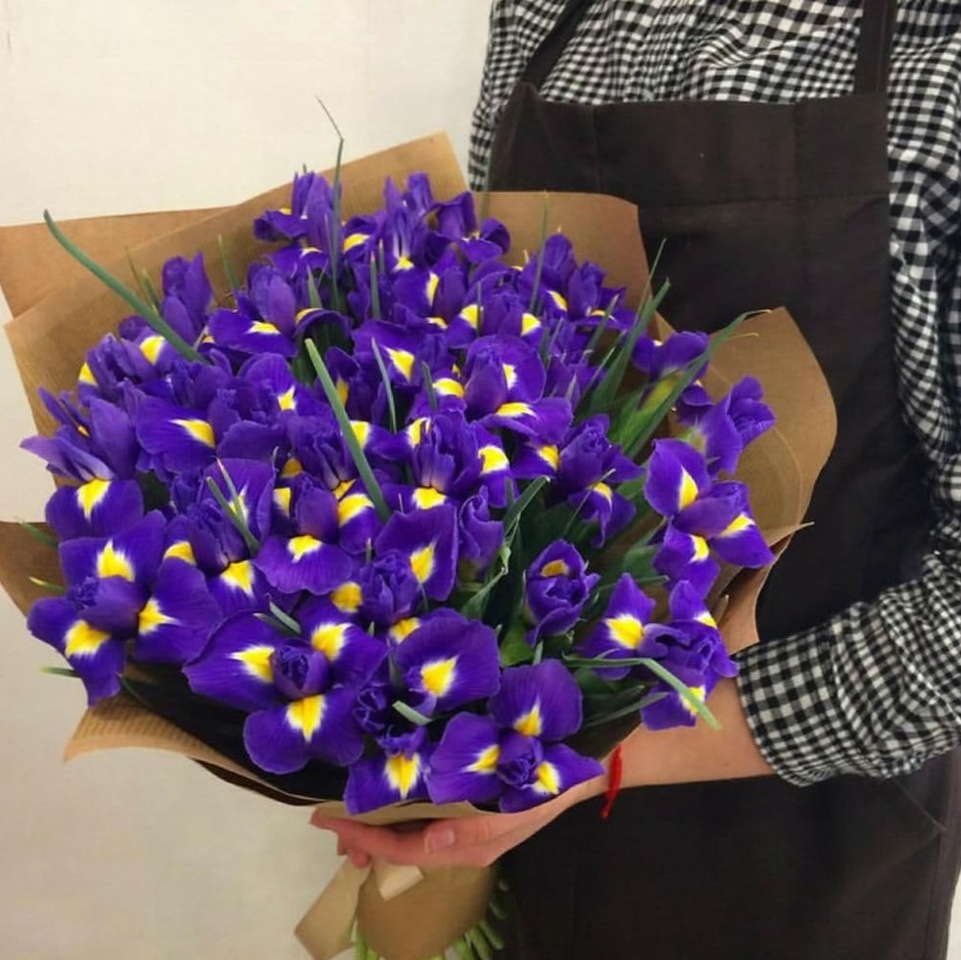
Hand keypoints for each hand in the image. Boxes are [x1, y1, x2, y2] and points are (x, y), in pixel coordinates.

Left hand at [312, 775, 602, 869]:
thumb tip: (432, 843)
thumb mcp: (511, 806)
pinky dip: (400, 811)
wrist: (577, 768)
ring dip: (379, 825)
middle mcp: (459, 843)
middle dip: (364, 836)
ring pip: (409, 833)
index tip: (326, 817)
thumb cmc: (542, 782)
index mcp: (466, 845)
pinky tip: (389, 795)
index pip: (401, 847)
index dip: (362, 835)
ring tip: (349, 813)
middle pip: (400, 846)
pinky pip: (424, 819)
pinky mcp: (468, 811)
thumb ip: (471, 827)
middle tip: (329, 819)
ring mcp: (463, 829)